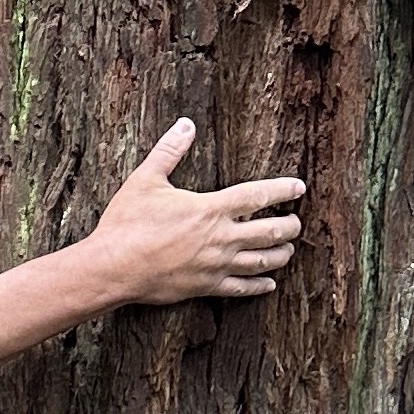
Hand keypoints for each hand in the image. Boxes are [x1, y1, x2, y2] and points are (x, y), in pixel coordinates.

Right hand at [87, 118, 304, 304]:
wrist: (114, 266)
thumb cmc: (127, 222)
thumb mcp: (145, 180)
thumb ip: (169, 151)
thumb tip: (185, 124)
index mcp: (210, 208)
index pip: (257, 196)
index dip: (282, 190)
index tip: (299, 187)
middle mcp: (220, 238)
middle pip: (270, 232)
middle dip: (289, 227)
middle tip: (296, 223)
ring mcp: (215, 264)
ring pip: (261, 261)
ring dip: (280, 254)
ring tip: (288, 250)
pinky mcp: (206, 286)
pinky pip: (241, 289)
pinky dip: (258, 286)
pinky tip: (268, 284)